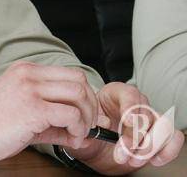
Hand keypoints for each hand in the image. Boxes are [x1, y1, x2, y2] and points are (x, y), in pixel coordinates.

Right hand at [0, 61, 101, 167]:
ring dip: (86, 118)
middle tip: (87, 125)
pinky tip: (71, 140)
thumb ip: (51, 118)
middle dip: (90, 105)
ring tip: (78, 134)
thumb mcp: (21, 112)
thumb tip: (81, 130)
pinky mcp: (33, 109)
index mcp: (24, 70)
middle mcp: (28, 74)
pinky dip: (78, 129)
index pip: (69, 73)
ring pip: (79, 94)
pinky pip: (71, 115)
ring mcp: (30, 90)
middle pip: (79, 80)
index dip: (84, 95)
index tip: (85, 115)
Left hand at [65, 82, 183, 174]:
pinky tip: (154, 160)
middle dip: (136, 137)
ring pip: (162, 126)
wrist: (94, 133)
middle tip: (123, 153)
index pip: (130, 95)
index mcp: (116, 92)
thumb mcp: (81, 121)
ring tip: (134, 159)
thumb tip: (91, 134)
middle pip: (146, 115)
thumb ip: (84, 125)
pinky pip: (172, 137)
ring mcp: (149, 116)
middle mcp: (136, 102)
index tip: (127, 122)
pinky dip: (167, 150)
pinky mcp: (157, 132)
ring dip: (150, 147)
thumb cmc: (88, 122)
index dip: (130, 108)